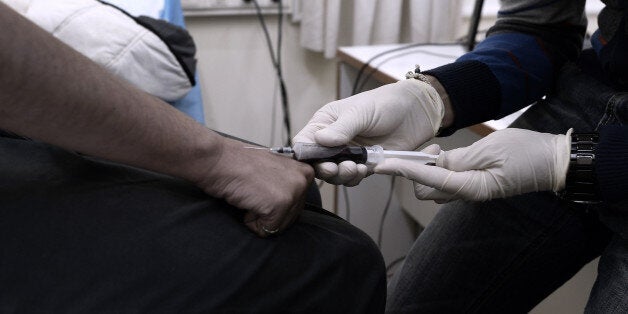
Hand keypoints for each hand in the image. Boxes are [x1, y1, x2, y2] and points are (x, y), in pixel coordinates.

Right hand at [196, 137, 314, 236]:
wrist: (218, 159)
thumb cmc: (240, 165)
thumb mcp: (274, 169)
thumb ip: (288, 184)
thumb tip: (291, 207)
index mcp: (305, 171)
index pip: (295, 206)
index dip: (274, 203)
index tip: (262, 187)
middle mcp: (304, 180)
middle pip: (289, 218)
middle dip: (268, 212)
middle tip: (253, 190)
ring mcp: (294, 192)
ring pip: (279, 226)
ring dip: (260, 217)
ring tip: (250, 194)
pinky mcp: (280, 204)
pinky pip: (266, 230)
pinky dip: (251, 221)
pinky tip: (246, 200)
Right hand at [293, 79, 443, 185]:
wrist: (416, 111)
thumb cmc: (385, 103)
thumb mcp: (360, 112)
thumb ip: (341, 128)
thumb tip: (320, 140)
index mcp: (325, 123)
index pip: (304, 142)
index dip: (306, 155)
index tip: (317, 161)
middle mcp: (333, 140)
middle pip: (318, 163)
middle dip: (326, 170)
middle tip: (336, 169)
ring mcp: (349, 154)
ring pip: (335, 174)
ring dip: (342, 176)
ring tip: (355, 168)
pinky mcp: (365, 164)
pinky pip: (354, 177)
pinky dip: (356, 178)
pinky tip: (365, 169)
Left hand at [374, 128, 571, 201]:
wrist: (552, 162)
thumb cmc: (526, 153)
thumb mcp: (491, 149)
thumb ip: (459, 159)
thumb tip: (434, 164)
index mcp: (471, 187)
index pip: (429, 180)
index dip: (404, 171)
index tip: (384, 165)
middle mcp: (466, 193)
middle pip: (425, 190)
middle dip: (416, 171)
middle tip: (431, 149)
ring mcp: (468, 191)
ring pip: (433, 186)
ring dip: (426, 170)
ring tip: (439, 150)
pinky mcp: (471, 184)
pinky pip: (445, 181)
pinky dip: (436, 169)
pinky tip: (444, 155)